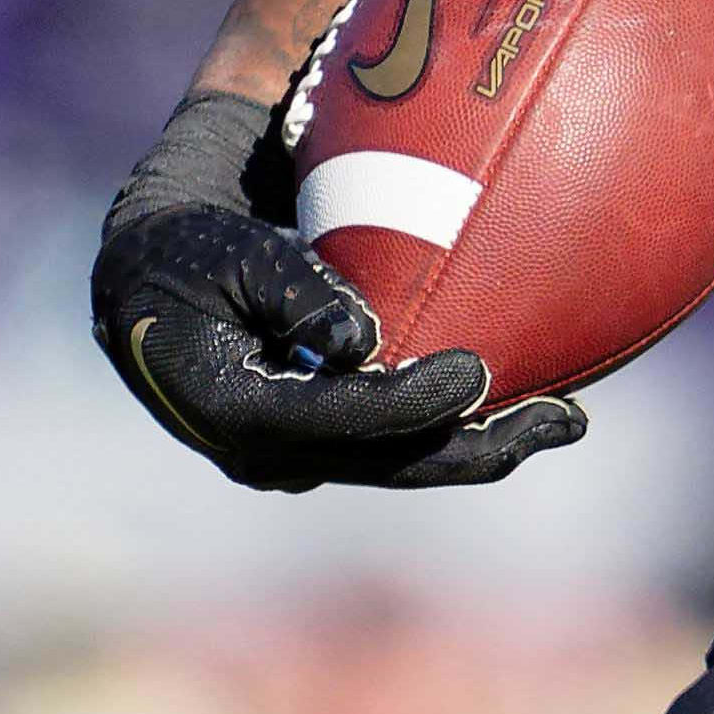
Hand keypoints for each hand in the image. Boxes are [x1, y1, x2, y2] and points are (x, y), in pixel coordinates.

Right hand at [89, 92, 584, 493]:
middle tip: (561, 421)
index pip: (334, 420)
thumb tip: (364, 343)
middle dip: (476, 448)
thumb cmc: (189, 248)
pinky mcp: (316, 445)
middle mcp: (261, 453)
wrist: (151, 279)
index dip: (410, 405)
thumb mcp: (231, 251)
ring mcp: (291, 457)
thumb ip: (294, 290)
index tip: (477, 371)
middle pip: (385, 463)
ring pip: (397, 465)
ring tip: (562, 423)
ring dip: (481, 446)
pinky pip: (392, 446)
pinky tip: (519, 411)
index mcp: (228, 410)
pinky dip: (453, 430)